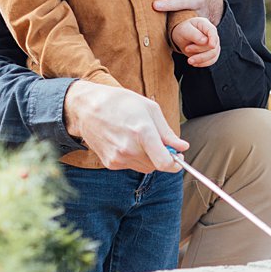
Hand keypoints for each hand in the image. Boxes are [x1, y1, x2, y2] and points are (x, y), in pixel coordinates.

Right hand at [64, 80, 185, 172]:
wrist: (87, 108)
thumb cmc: (121, 103)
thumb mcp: (150, 109)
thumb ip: (167, 132)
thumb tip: (183, 147)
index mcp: (143, 133)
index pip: (165, 162)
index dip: (176, 163)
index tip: (179, 158)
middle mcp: (130, 149)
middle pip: (156, 166)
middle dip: (163, 157)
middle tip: (161, 143)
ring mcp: (118, 158)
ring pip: (145, 167)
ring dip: (149, 158)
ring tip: (139, 138)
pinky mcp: (110, 163)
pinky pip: (131, 166)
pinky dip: (135, 158)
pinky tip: (127, 142)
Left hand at [173, 16, 220, 66]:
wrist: (182, 36)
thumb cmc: (183, 30)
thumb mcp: (184, 30)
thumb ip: (194, 34)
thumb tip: (205, 41)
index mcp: (206, 25)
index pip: (213, 31)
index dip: (213, 39)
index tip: (211, 46)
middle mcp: (212, 35)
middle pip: (213, 46)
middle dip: (199, 50)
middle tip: (186, 49)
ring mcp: (213, 44)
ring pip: (213, 55)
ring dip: (201, 59)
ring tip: (189, 60)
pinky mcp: (211, 53)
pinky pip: (211, 61)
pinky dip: (203, 63)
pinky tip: (194, 63)